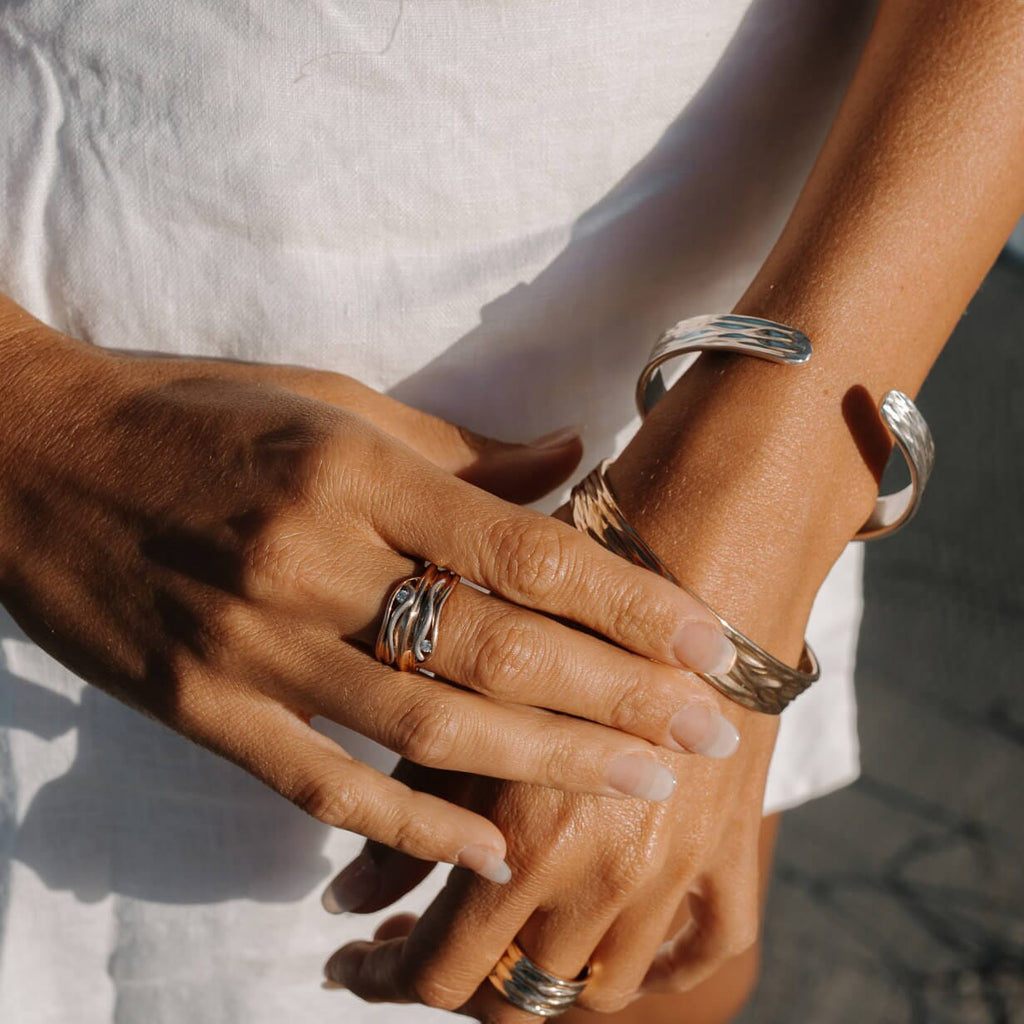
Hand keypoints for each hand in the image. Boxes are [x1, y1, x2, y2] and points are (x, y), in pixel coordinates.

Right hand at [0, 315, 737, 877]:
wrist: (35, 457)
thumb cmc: (200, 416)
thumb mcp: (331, 404)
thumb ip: (458, 449)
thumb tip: (570, 456)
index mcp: (355, 473)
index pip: (520, 550)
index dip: (625, 599)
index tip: (706, 638)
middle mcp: (313, 560)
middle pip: (494, 646)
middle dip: (617, 695)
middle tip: (708, 729)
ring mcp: (251, 642)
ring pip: (424, 723)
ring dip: (542, 763)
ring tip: (640, 783)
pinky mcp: (199, 704)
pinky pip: (318, 781)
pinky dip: (408, 825)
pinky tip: (489, 849)